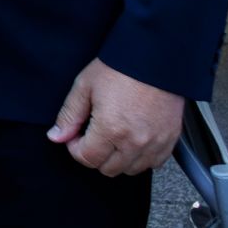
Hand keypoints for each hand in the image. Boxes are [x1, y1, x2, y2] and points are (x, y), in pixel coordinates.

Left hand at [48, 58, 183, 175]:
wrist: (155, 57)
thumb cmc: (120, 68)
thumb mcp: (84, 86)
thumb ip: (69, 116)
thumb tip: (56, 136)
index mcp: (111, 129)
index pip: (87, 159)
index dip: (75, 148)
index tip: (75, 135)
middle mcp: (135, 142)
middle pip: (108, 169)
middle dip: (95, 155)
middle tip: (93, 134)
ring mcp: (155, 143)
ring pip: (131, 170)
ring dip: (118, 158)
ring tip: (113, 135)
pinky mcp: (170, 140)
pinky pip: (154, 164)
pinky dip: (142, 157)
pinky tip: (133, 139)